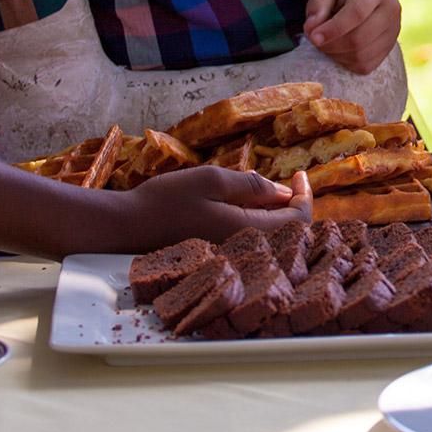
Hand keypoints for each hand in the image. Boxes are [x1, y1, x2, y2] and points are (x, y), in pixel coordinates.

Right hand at [117, 166, 310, 246]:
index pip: (297, 221)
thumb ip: (250, 186)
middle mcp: (244, 251)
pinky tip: (251, 207)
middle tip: (293, 181)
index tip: (301, 173)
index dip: (305, 195)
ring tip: (274, 191)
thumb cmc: (164, 201)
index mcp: (246, 232)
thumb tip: (284, 192)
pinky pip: (254, 243)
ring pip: (272, 240)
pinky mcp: (220, 257)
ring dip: (280, 216)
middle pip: (290, 234)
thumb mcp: (210, 180)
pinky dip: (262, 224)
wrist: (126, 229)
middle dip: (296, 206)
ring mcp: (232, 257)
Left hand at [303, 0, 401, 72]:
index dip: (333, 29)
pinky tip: (339, 48)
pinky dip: (347, 62)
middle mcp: (391, 9)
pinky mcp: (391, 45)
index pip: (356, 13)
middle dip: (331, 45)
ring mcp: (394, 29)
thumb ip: (318, 3)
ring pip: (362, 56)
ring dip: (337, 55)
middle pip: (359, 39)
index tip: (312, 36)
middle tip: (315, 37)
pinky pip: (366, 65)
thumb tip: (312, 31)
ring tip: (327, 41)